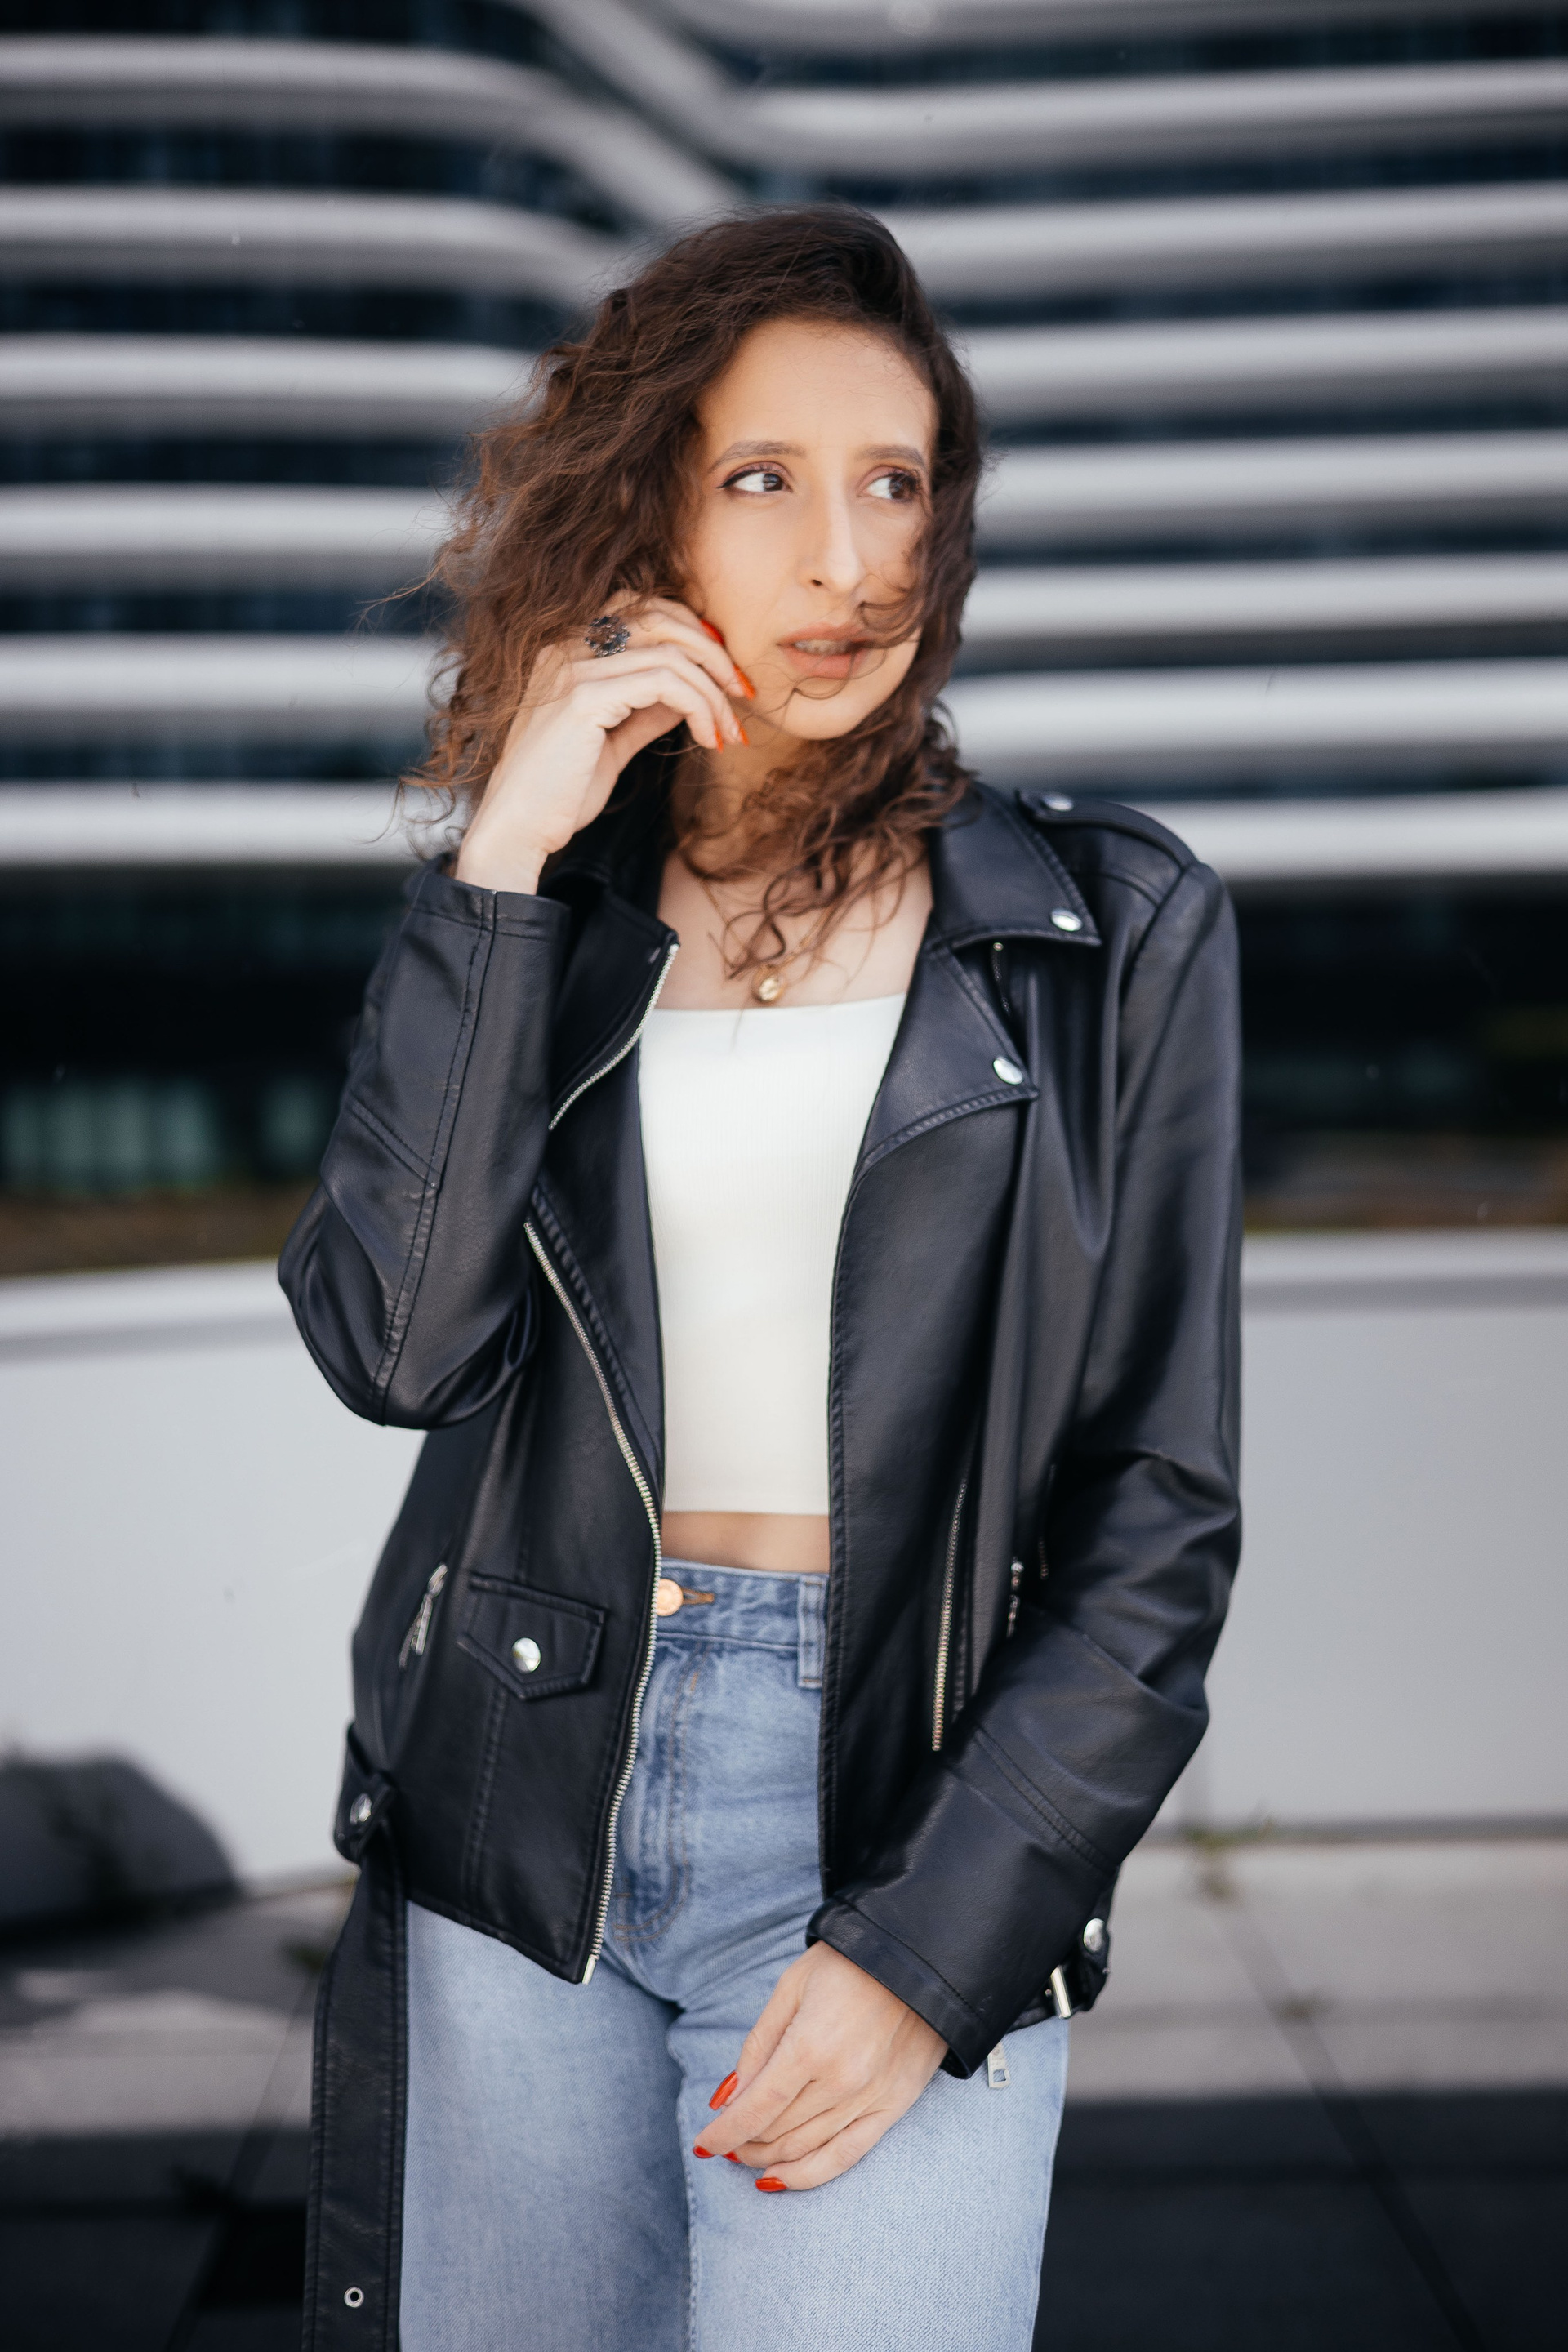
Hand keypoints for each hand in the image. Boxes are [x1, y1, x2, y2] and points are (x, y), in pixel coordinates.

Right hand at [453, 595, 751, 893]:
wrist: (518, 830)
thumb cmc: (559, 792)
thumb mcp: (612, 740)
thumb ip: (645, 709)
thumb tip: (687, 693)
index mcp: (566, 649)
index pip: (642, 609)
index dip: (692, 633)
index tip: (723, 677)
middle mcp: (564, 647)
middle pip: (660, 616)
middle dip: (713, 653)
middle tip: (741, 695)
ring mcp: (571, 668)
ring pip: (671, 652)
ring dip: (713, 691)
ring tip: (728, 731)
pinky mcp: (583, 698)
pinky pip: (665, 682)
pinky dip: (699, 707)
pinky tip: (708, 738)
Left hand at [692, 1943, 945, 2191]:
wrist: (919, 1957)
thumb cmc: (848, 1963)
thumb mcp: (790, 1988)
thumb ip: (759, 2045)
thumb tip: (728, 2096)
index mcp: (810, 2046)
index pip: (756, 2109)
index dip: (724, 2132)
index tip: (702, 2143)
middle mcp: (841, 2081)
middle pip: (776, 2131)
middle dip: (741, 2142)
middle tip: (724, 2140)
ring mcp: (871, 2098)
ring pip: (805, 2148)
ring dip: (767, 2157)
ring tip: (746, 2154)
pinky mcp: (894, 2106)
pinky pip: (847, 2156)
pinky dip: (809, 2174)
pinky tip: (780, 2177)